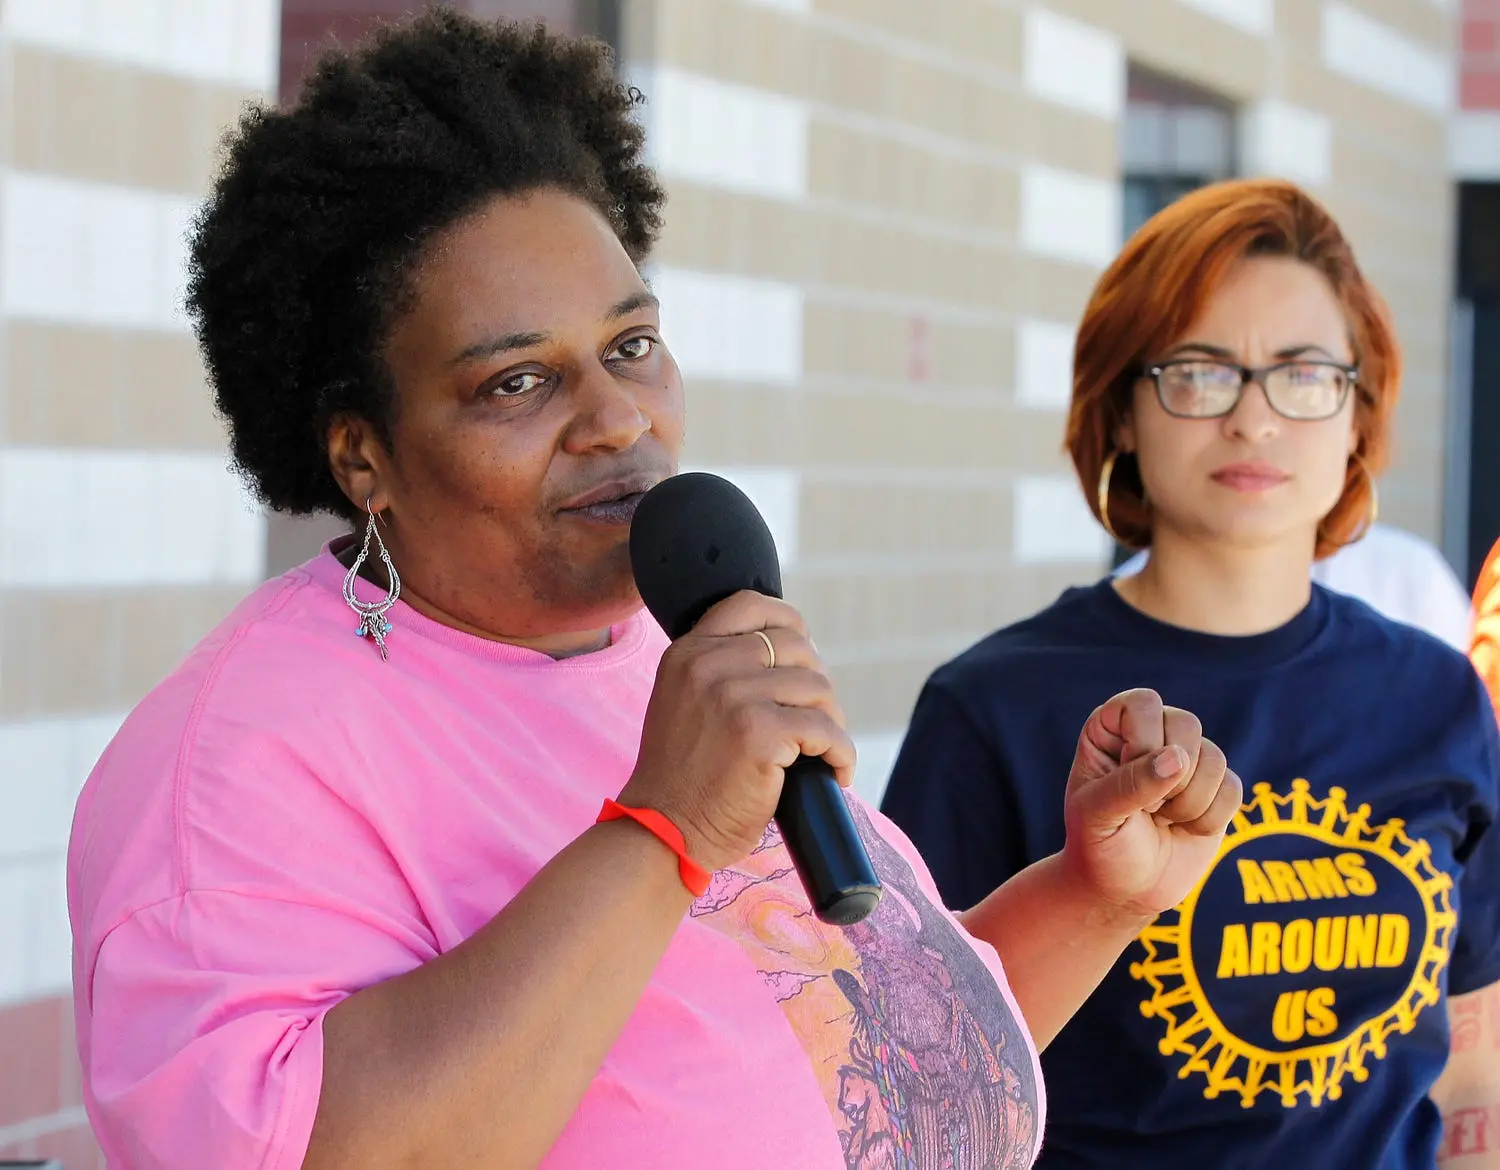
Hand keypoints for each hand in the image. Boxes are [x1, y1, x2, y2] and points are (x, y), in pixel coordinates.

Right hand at [619, 591, 854, 872]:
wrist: (662, 831)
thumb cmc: (682, 779)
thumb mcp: (684, 702)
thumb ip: (719, 671)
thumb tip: (793, 657)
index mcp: (688, 652)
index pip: (750, 605)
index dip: (789, 623)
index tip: (804, 658)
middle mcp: (708, 664)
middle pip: (796, 646)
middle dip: (816, 685)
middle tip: (816, 723)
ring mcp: (733, 695)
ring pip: (818, 688)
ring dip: (832, 723)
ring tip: (825, 753)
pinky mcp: (759, 732)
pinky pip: (827, 731)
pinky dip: (842, 754)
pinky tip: (836, 773)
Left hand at [1061, 688, 1241, 919]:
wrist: (1126, 889)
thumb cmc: (1100, 846)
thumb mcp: (1098, 815)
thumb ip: (1131, 783)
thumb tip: (1179, 758)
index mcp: (1110, 729)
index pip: (1143, 704)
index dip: (1142, 742)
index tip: (1124, 781)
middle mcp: (1151, 733)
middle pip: (1186, 723)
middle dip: (1169, 778)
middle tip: (1145, 807)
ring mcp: (1187, 759)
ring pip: (1214, 757)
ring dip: (1187, 803)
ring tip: (1159, 819)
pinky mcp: (1217, 787)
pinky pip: (1233, 788)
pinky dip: (1209, 819)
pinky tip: (1183, 828)